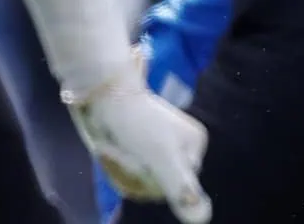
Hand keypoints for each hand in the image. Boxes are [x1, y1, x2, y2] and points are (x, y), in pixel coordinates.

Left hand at [66, 64, 211, 222]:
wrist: (101, 93)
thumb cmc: (134, 122)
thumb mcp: (160, 157)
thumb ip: (182, 188)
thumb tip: (202, 220)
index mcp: (195, 145)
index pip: (176, 187)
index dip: (148, 178)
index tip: (133, 154)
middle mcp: (182, 147)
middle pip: (158, 185)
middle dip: (132, 174)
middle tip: (116, 150)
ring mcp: (161, 148)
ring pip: (142, 181)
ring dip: (119, 170)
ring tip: (110, 147)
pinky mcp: (142, 147)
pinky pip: (132, 175)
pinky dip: (116, 166)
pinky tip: (109, 149)